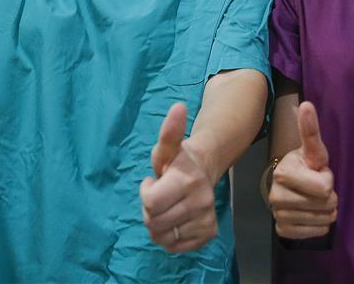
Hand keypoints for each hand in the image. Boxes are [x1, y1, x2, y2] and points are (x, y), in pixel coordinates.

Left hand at [140, 103, 217, 253]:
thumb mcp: (167, 147)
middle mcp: (200, 202)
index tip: (153, 182)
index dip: (146, 194)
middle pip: (154, 222)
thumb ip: (169, 131)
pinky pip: (175, 247)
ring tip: (167, 208)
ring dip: (157, 225)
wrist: (204, 171)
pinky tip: (175, 220)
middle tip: (160, 196)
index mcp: (187, 180)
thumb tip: (178, 106)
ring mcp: (205, 219)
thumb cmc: (178, 161)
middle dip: (150, 210)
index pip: (150, 203)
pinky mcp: (208, 234)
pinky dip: (170, 237)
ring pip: (163, 237)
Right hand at [269, 101, 336, 238]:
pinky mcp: (282, 230)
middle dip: (328, 195)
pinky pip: (315, 233)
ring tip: (315, 198)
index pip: (325, 187)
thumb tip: (306, 104)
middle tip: (316, 185)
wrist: (290, 184)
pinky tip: (312, 213)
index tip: (317, 171)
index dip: (327, 178)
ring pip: (323, 220)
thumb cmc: (306, 164)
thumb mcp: (312, 149)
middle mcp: (276, 196)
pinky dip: (319, 225)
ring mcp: (278, 215)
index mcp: (283, 173)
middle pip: (326, 204)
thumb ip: (310, 129)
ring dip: (326, 210)